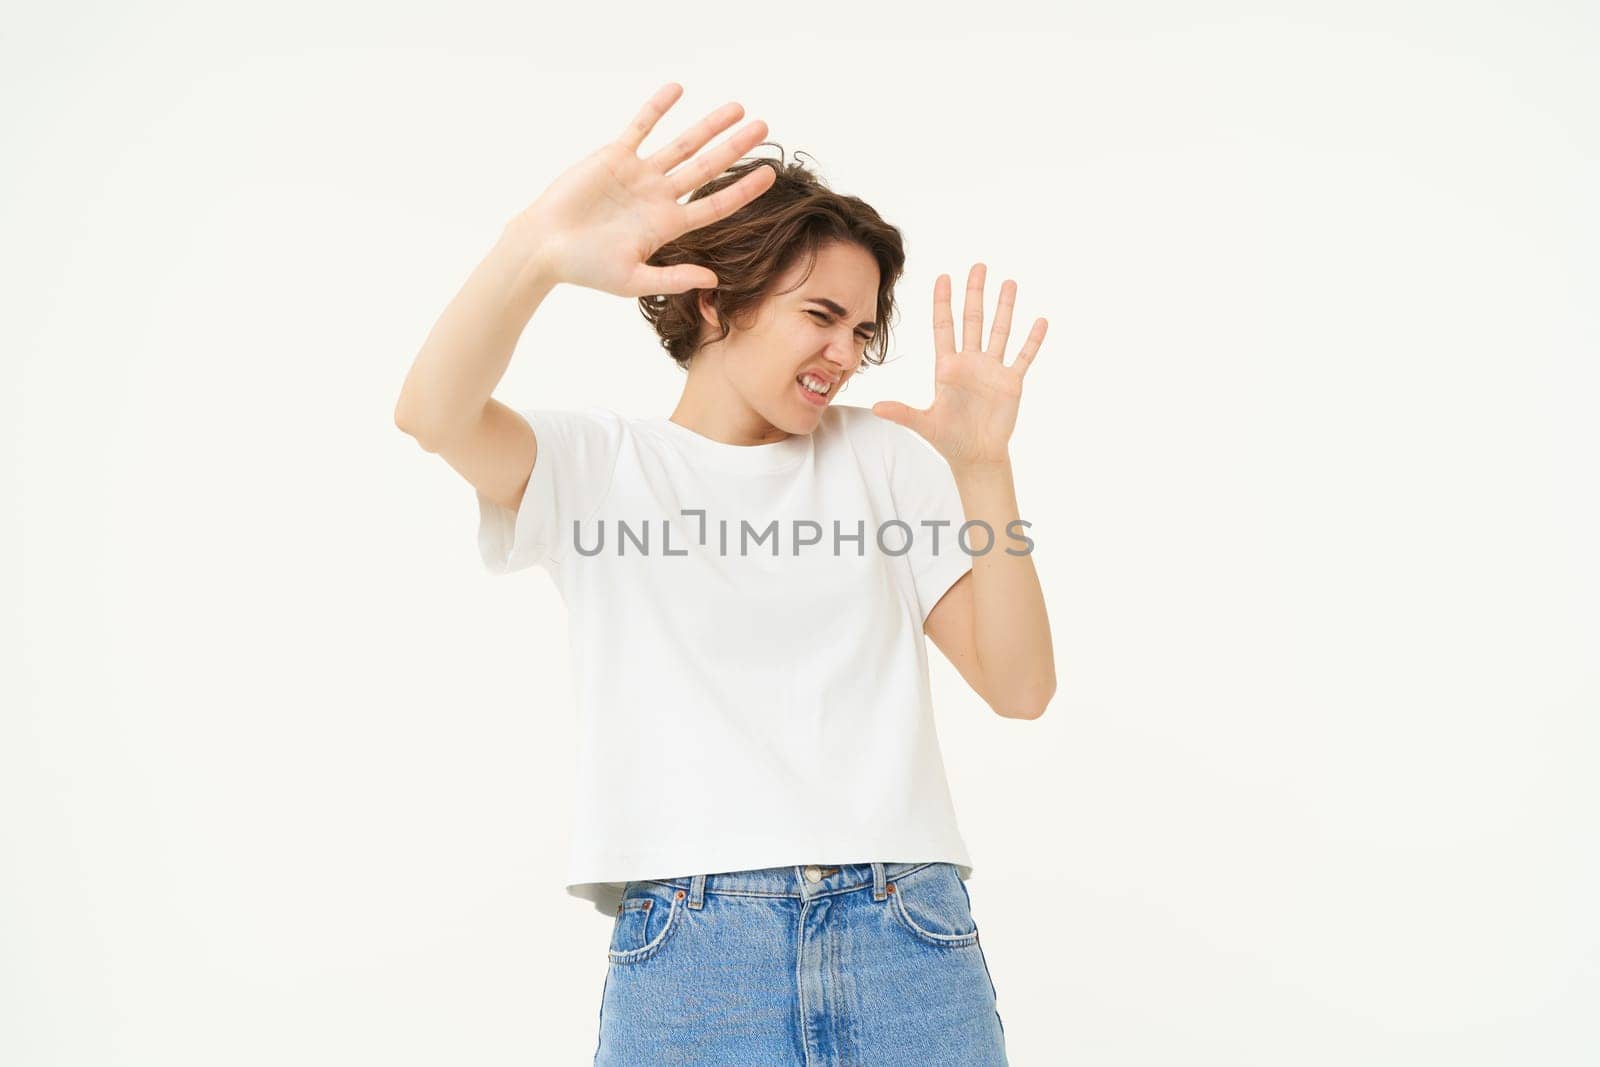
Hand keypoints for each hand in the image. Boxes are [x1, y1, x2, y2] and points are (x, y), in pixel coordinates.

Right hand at [504, 82, 775, 297]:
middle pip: (707, 167)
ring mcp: (639, 174)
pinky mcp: (615, 156)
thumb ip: (673, 278)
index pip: (715, 204)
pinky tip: (678, 89)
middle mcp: (659, 196)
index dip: (743, 189)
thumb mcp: (632, 280)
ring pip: (682, 144)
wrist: (544, 246)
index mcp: (667, 225)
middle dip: (735, 147)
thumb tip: (714, 280)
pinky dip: (658, 108)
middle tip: (764, 126)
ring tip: (736, 107)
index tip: (770, 173)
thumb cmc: (585, 268)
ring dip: (709, 125)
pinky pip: (641, 126)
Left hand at [872, 264, 1047, 469]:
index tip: (944, 276)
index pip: (944, 327)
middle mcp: (970, 362)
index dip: (943, 302)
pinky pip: (1023, 356)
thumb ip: (903, 413)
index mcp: (947, 367)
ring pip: (1000, 331)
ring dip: (1005, 308)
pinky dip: (1032, 340)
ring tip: (1009, 282)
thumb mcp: (924, 424)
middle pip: (972, 320)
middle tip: (978, 266)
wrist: (976, 456)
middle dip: (975, 293)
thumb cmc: (949, 439)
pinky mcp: (1011, 382)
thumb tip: (876, 408)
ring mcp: (992, 370)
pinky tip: (1040, 321)